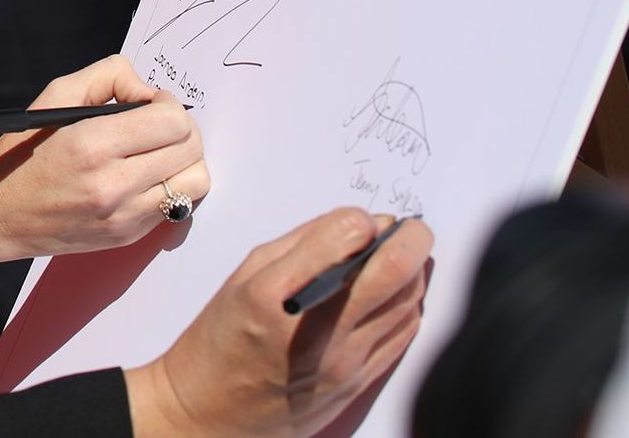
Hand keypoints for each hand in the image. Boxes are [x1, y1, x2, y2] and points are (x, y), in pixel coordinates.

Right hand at [0, 57, 208, 271]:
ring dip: (184, 160)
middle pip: (190, 149)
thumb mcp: (54, 96)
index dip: (169, 105)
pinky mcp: (127, 237)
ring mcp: (123, 218)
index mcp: (91, 145)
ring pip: (195, 182)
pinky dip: (170, 186)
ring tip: (157, 152)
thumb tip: (148, 89)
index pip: (171, 121)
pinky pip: (177, 207)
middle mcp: (111, 186)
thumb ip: (107, 76)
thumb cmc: (24, 151)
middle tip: (157, 124)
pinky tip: (143, 176)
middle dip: (182, 128)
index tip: (151, 103)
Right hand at [125, 209, 434, 437]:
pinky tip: (391, 295)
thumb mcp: (246, 276)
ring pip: (408, 300)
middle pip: (393, 270)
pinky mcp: (361, 381)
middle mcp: (316, 328)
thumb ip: (302, 245)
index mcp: (274, 292)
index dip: (362, 219)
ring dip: (412, 271)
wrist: (216, 410)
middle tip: (409, 229)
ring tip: (396, 260)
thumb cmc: (225, 337)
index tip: (361, 220)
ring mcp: (345, 360)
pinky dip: (407, 305)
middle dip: (412, 238)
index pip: (345, 236)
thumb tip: (359, 225)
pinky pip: (406, 333)